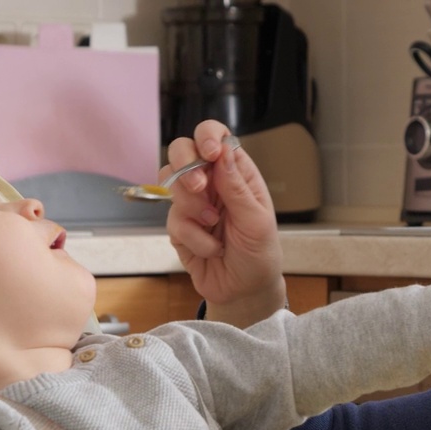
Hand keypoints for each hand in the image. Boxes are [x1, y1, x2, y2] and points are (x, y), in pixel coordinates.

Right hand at [165, 120, 286, 326]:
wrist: (244, 291)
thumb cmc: (259, 253)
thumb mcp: (256, 221)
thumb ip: (237, 187)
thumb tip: (222, 151)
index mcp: (236, 173)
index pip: (216, 137)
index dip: (208, 136)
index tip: (209, 153)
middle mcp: (212, 183)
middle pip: (182, 151)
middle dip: (186, 166)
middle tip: (199, 187)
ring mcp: (192, 204)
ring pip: (172, 184)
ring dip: (192, 206)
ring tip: (213, 226)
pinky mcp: (179, 227)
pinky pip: (174, 221)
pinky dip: (195, 238)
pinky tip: (213, 250)